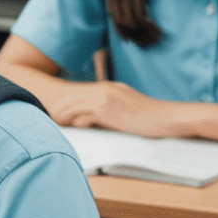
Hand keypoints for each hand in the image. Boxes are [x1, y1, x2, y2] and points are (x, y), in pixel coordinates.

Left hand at [47, 79, 189, 135]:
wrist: (167, 117)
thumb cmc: (149, 116)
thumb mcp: (126, 104)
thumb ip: (108, 105)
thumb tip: (89, 117)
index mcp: (106, 87)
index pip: (75, 95)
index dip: (62, 107)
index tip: (54, 117)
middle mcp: (102, 90)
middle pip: (68, 100)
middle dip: (56, 113)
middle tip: (50, 124)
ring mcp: (104, 98)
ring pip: (71, 107)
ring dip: (62, 119)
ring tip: (57, 128)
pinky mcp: (108, 110)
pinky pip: (82, 117)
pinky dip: (77, 124)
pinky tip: (78, 129)